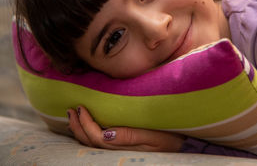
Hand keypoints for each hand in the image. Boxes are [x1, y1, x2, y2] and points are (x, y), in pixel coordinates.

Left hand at [67, 106, 185, 151]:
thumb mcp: (154, 136)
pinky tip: (87, 125)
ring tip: (73, 116)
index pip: (96, 138)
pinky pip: (100, 144)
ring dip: (80, 131)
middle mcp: (118, 151)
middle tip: (71, 110)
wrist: (183, 146)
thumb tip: (105, 134)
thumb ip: (130, 136)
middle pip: (90, 143)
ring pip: (92, 145)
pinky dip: (89, 134)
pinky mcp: (123, 146)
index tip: (81, 107)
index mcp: (123, 148)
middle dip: (77, 127)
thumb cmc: (170, 138)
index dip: (86, 124)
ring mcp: (119, 150)